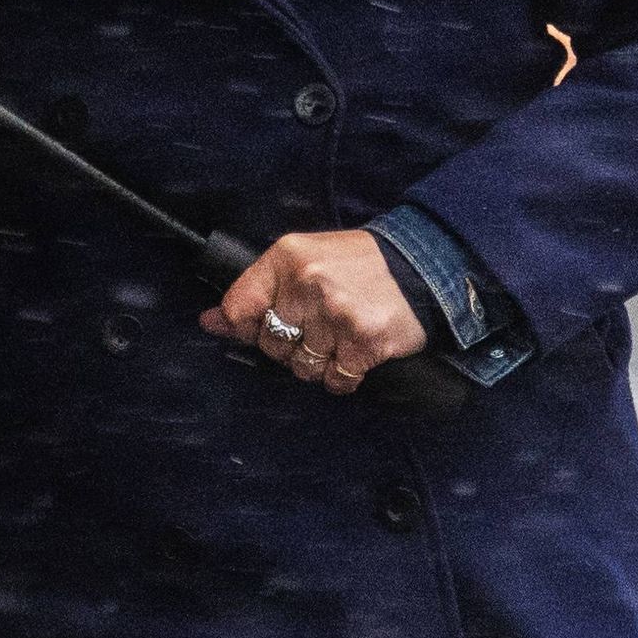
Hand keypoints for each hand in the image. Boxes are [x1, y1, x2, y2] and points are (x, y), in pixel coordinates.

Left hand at [210, 229, 427, 394]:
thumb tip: (211, 322)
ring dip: (319, 362)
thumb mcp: (307, 261)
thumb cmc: (363, 265)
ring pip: (302, 367)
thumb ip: (259, 290)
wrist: (425, 265)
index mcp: (288, 257)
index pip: (238, 307)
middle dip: (291, 346)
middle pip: (271, 344)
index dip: (245, 328)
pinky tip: (355, 354)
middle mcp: (308, 283)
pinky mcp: (363, 342)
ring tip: (340, 338)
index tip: (258, 330)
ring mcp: (336, 315)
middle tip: (319, 328)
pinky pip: (334, 380)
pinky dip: (343, 376)